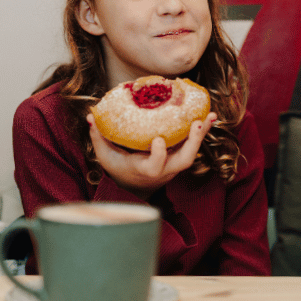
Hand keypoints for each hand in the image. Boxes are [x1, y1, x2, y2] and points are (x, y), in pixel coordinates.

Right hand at [87, 112, 216, 197]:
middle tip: (198, 123)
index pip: (155, 166)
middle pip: (184, 160)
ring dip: (202, 134)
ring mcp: (175, 165)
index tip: (158, 139)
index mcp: (146, 170)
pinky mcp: (180, 157)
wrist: (135, 185)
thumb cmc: (119, 168)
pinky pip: (193, 145)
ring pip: (193, 153)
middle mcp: (165, 169)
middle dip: (193, 143)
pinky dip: (201, 132)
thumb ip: (98, 137)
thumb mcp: (106, 156)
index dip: (159, 155)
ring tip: (210, 116)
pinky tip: (209, 116)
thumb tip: (90, 116)